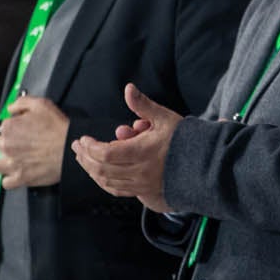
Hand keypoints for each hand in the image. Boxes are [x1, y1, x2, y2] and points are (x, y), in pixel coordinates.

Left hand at [0, 96, 70, 188]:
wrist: (69, 148)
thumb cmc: (58, 128)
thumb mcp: (41, 104)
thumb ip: (21, 103)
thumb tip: (11, 109)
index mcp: (10, 127)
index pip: (3, 127)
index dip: (14, 127)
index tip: (22, 130)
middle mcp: (7, 146)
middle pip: (0, 145)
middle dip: (9, 144)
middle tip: (23, 144)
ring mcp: (12, 164)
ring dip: (5, 163)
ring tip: (17, 160)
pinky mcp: (20, 178)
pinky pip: (6, 182)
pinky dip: (11, 179)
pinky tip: (19, 173)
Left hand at [70, 84, 181, 212]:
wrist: (201, 162)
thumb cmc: (182, 138)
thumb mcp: (163, 117)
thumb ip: (143, 105)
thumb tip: (128, 88)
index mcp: (143, 152)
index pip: (107, 154)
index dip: (90, 147)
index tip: (82, 139)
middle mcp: (140, 171)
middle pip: (102, 169)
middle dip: (85, 157)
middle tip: (77, 146)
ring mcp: (141, 184)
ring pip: (107, 181)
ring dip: (91, 169)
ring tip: (83, 157)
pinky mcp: (143, 191)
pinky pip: (116, 190)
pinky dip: (103, 181)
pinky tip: (97, 172)